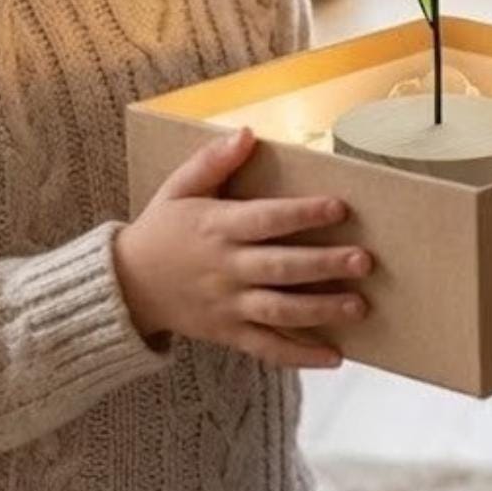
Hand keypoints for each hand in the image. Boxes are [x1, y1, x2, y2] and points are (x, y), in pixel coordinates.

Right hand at [114, 128, 370, 369]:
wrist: (127, 286)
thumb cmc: (162, 229)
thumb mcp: (177, 188)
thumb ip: (212, 161)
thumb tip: (247, 133)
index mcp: (218, 227)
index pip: (266, 220)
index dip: (302, 213)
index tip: (339, 207)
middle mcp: (226, 269)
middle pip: (280, 268)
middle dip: (323, 265)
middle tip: (363, 260)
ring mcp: (228, 305)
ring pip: (279, 311)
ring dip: (321, 311)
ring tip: (358, 306)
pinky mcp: (228, 334)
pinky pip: (267, 348)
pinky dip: (300, 356)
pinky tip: (335, 357)